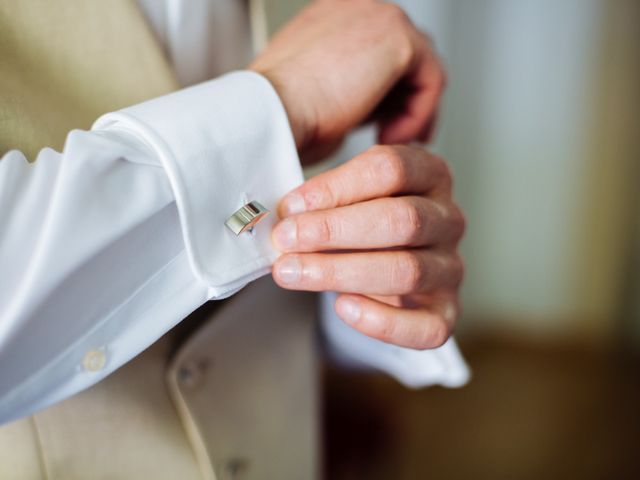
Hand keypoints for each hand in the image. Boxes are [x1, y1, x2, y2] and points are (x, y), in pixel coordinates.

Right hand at [250, 0, 444, 159]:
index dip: (388, 92)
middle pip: (406, 53)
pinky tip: (392, 136)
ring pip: (422, 66)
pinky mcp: (396, 36)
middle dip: (406, 99)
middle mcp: (354, 9)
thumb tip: (363, 112)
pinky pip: (430, 80)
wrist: (269, 115)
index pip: (376, 51)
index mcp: (330, 20)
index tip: (386, 124)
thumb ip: (346, 93)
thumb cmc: (279, 116)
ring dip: (414, 110)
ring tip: (392, 140)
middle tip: (400, 135)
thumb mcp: (316, 100)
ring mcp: (376, 15)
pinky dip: (418, 114)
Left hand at [270, 145, 464, 348]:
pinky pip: (426, 326)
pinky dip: (382, 321)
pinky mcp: (445, 311)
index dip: (336, 187)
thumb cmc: (358, 223)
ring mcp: (450, 267)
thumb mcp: (344, 195)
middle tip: (286, 239)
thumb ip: (322, 194)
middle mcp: (447, 219)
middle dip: (336, 230)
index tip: (291, 206)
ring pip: (407, 270)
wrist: (375, 266)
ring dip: (342, 273)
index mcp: (429, 174)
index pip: (391, 169)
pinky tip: (342, 308)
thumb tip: (288, 211)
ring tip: (293, 272)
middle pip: (402, 219)